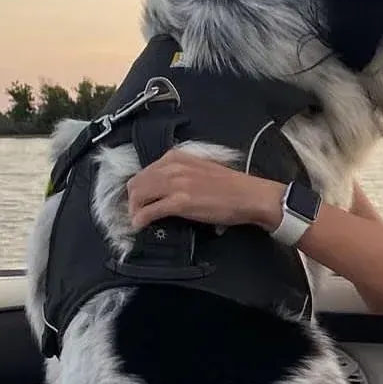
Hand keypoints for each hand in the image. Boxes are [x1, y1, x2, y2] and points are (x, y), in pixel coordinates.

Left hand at [126, 149, 282, 231]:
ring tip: (137, 219)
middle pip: (137, 182)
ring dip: (134, 210)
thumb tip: (168, 188)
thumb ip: (182, 173)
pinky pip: (149, 211)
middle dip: (132, 199)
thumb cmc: (232, 186)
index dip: (139, 187)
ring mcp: (175, 184)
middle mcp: (173, 167)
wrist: (249, 195)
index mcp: (177, 157)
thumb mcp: (201, 169)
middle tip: (135, 212)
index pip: (145, 171)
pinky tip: (140, 225)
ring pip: (139, 195)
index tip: (140, 199)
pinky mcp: (179, 202)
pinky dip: (140, 219)